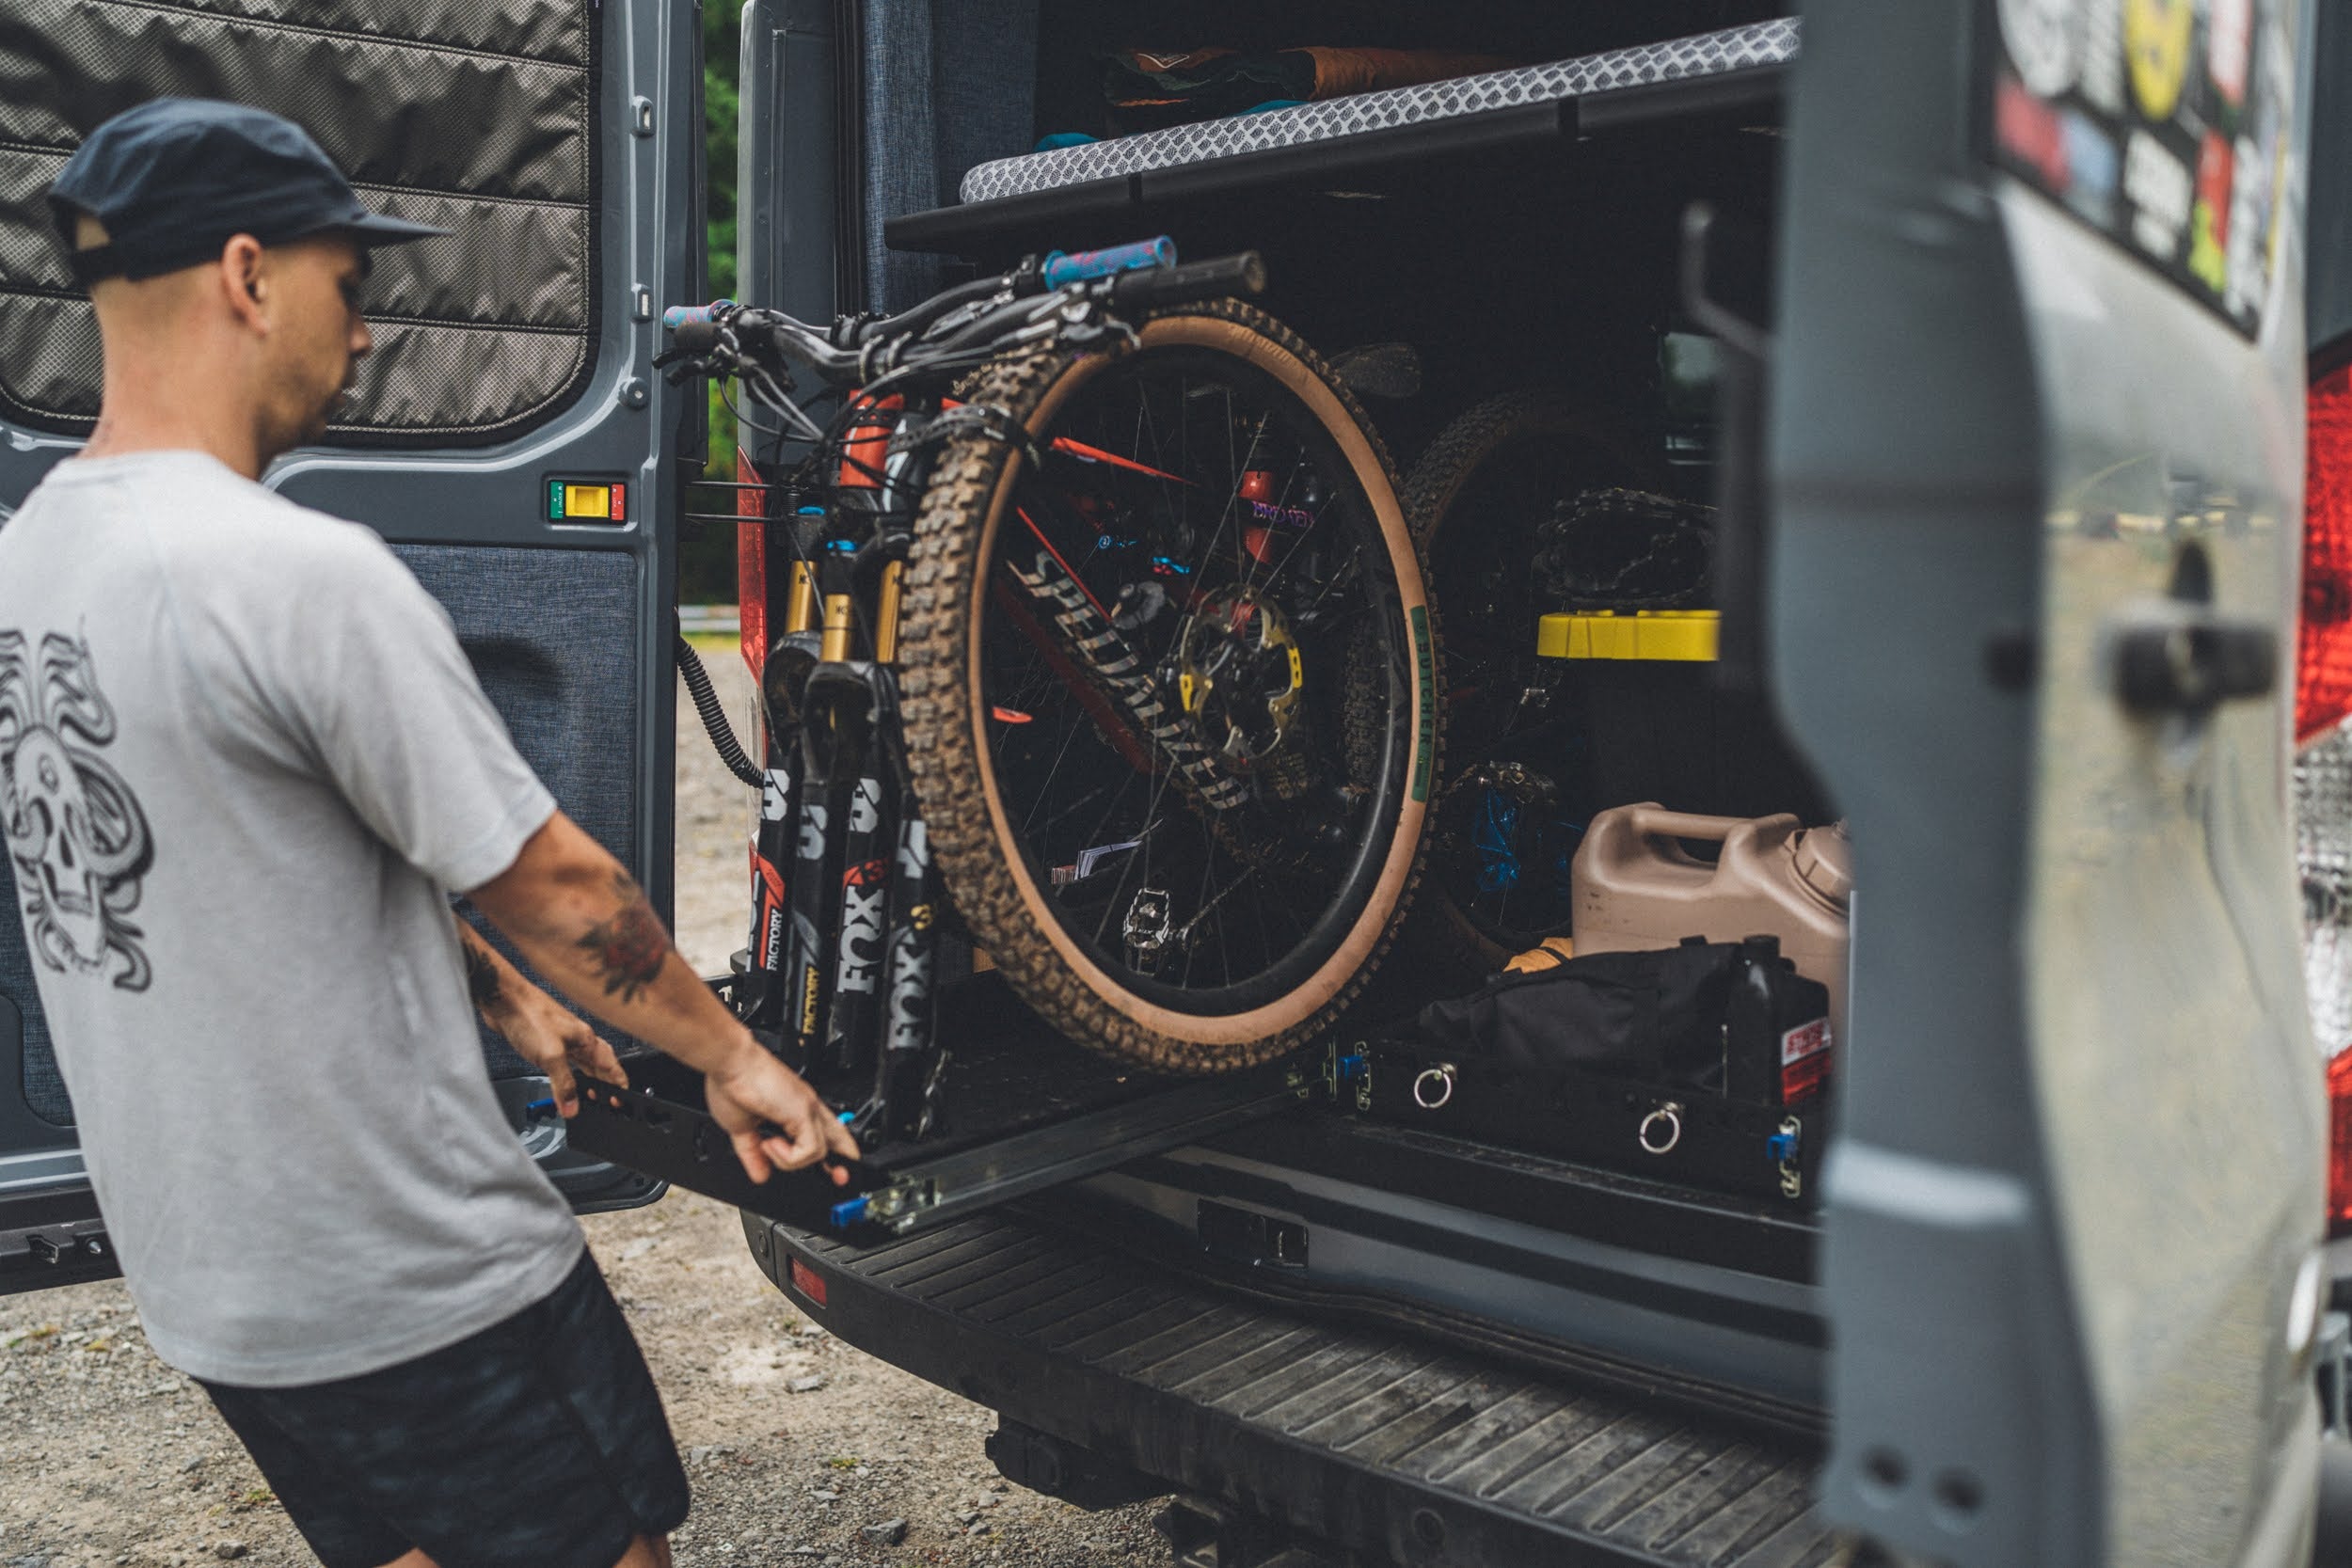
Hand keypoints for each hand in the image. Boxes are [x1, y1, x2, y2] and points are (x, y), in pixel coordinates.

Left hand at [482, 979, 628, 1117]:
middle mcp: (577, 1038)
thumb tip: (572, 1109)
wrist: (504, 1000)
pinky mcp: (545, 1041)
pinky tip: (561, 1079)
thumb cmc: (530, 1016)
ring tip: (588, 1096)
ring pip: (581, 1064)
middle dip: (604, 1083)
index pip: (611, 1065)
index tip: (622, 1099)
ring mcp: (561, 1039)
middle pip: (598, 1065)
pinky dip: (566, 1075)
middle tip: (607, 1101)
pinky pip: (563, 1063)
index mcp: (586, 1040)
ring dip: (586, 1080)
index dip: (618, 1083)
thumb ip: (563, 1084)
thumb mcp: (551, 1056)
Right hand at [705, 1043, 862, 1184]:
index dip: (832, 1154)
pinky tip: (770, 1144)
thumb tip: (760, 1174)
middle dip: (843, 1164)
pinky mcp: (804, 1113)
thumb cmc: (731, 1083)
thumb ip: (752, 1153)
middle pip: (839, 1139)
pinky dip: (788, 1157)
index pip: (823, 1133)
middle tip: (839, 1179)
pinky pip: (811, 1151)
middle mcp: (806, 1107)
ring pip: (819, 1153)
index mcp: (793, 1109)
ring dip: (789, 1161)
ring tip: (767, 1146)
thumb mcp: (742, 1129)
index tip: (833, 1172)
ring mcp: (807, 1109)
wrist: (728, 1062)